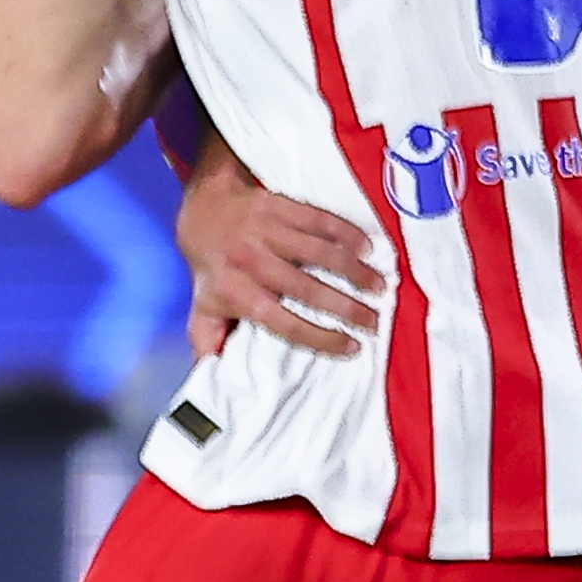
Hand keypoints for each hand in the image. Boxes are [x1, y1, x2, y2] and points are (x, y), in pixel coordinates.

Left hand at [177, 154, 386, 358]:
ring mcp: (264, 230)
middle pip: (306, 288)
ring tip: (379, 285)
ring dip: (353, 269)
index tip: (351, 347)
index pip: (281, 322)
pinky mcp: (277, 205)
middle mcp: (250, 262)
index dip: (319, 337)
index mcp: (235, 292)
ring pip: (317, 251)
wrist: (202, 210)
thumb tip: (214, 376)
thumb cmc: (212, 268)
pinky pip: (317, 218)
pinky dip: (345, 232)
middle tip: (374, 321)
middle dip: (346, 307)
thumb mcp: (203, 308)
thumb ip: (210, 341)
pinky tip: (366, 247)